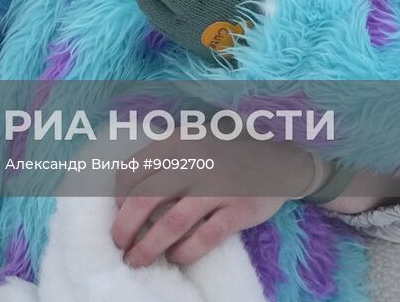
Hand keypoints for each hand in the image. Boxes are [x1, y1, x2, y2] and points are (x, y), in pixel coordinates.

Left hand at [110, 133, 308, 267]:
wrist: (280, 158)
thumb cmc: (225, 151)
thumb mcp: (191, 140)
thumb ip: (164, 158)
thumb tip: (127, 194)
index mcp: (176, 142)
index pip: (132, 171)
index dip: (119, 196)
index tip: (120, 212)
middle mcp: (194, 162)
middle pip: (144, 199)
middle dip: (125, 227)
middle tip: (120, 244)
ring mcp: (217, 186)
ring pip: (171, 223)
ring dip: (148, 247)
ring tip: (138, 260)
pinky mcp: (239, 210)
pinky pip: (204, 238)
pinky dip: (185, 252)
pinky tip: (175, 257)